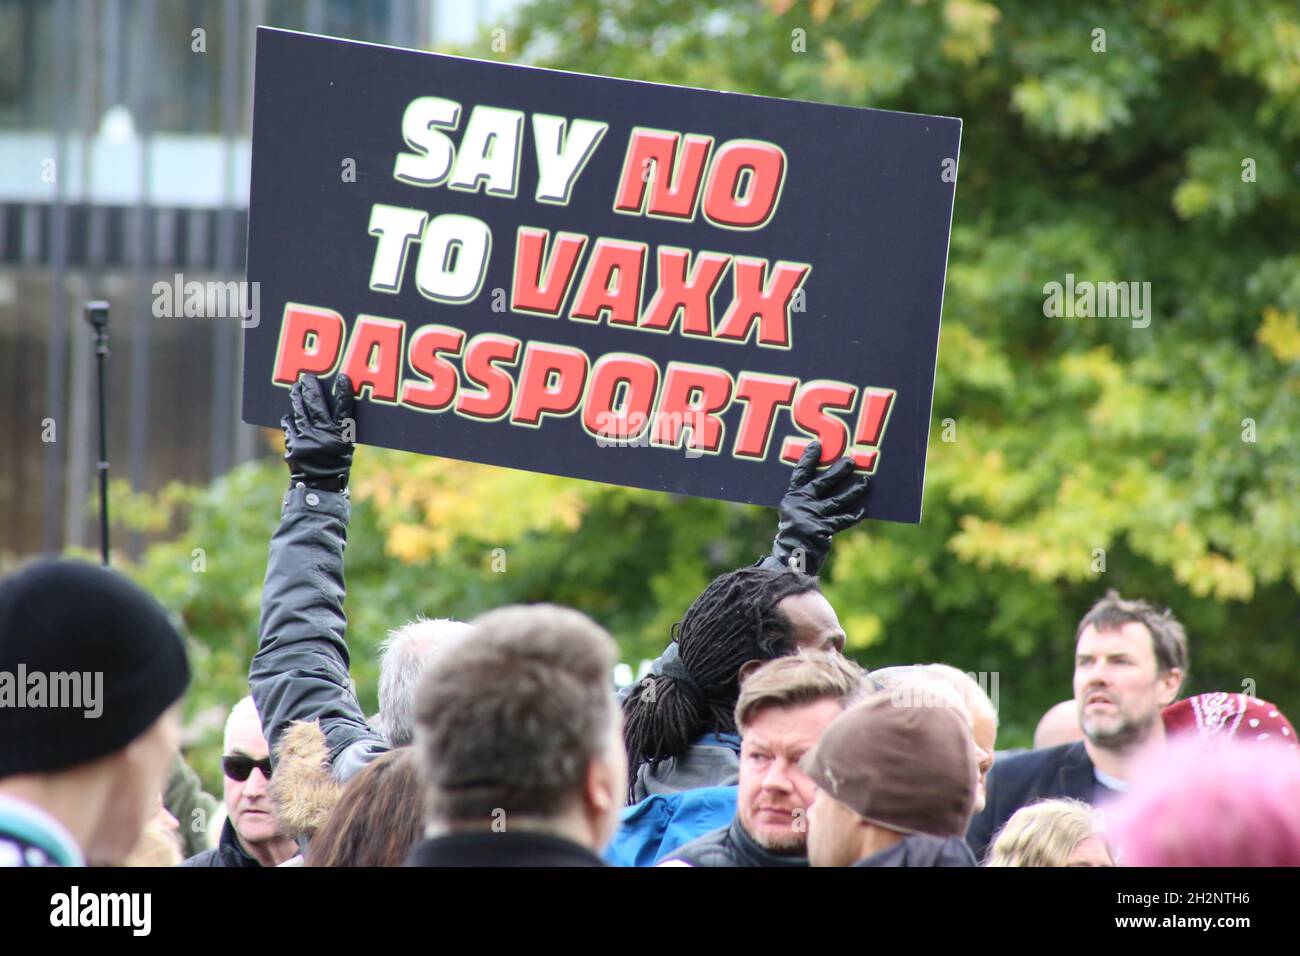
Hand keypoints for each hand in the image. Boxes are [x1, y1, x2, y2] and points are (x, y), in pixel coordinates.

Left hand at [281, 374, 356, 490]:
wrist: (318, 486)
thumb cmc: (336, 465)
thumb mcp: (345, 447)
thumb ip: (341, 428)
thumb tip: (333, 404)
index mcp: (341, 436)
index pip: (344, 408)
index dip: (343, 392)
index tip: (342, 378)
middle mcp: (323, 435)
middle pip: (316, 404)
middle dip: (311, 387)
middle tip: (308, 377)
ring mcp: (305, 439)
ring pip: (299, 411)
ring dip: (297, 397)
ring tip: (296, 387)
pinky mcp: (292, 444)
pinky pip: (289, 425)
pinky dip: (290, 418)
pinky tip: (290, 414)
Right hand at [769, 441, 869, 573]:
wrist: (791, 557)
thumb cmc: (795, 533)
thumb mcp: (795, 512)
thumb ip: (807, 498)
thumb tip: (832, 482)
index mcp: (792, 498)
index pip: (801, 473)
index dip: (808, 459)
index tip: (817, 445)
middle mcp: (801, 504)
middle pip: (823, 483)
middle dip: (839, 471)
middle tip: (852, 461)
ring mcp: (813, 517)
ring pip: (838, 500)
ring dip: (854, 491)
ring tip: (866, 482)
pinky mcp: (823, 529)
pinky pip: (843, 520)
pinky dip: (854, 515)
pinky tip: (864, 510)